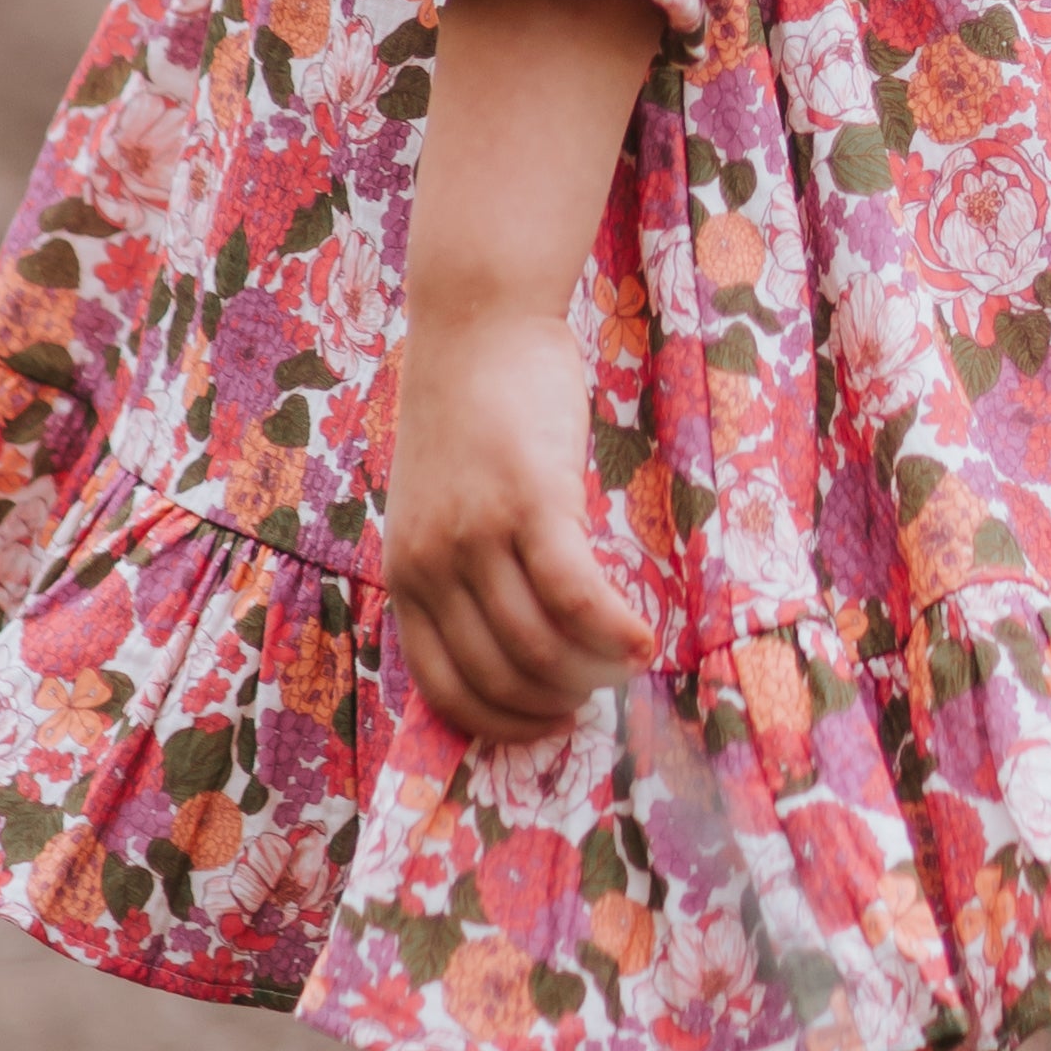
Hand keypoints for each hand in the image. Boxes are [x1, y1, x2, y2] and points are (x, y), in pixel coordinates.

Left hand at [387, 304, 646, 743]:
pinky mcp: (531, 501)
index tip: (549, 725)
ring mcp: (479, 534)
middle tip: (600, 695)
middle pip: (501, 675)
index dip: (502, 724)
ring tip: (626, 667)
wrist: (478, 326)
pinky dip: (614, 631)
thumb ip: (465, 570)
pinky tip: (644, 643)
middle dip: (556, 703)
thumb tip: (520, 645)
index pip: (445, 689)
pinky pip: (576, 595)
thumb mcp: (441, 507)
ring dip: (591, 673)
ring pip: (540, 645)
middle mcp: (434, 564)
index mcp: (406, 574)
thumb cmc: (472, 415)